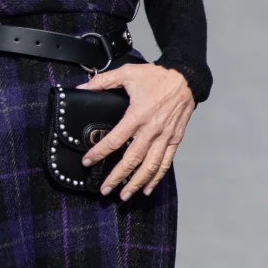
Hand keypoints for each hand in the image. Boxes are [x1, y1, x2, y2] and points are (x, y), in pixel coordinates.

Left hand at [78, 63, 195, 199]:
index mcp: (138, 114)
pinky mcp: (175, 139)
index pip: (115, 139)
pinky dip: (156, 177)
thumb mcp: (127, 72)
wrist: (185, 78)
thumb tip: (82, 87)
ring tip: (124, 195)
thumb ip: (103, 81)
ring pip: (150, 166)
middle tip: (104, 189)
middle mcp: (152, 129)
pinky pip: (166, 162)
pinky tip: (147, 188)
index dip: (100, 152)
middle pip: (132, 159)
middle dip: (117, 177)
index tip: (87, 162)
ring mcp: (165, 136)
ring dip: (136, 183)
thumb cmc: (156, 76)